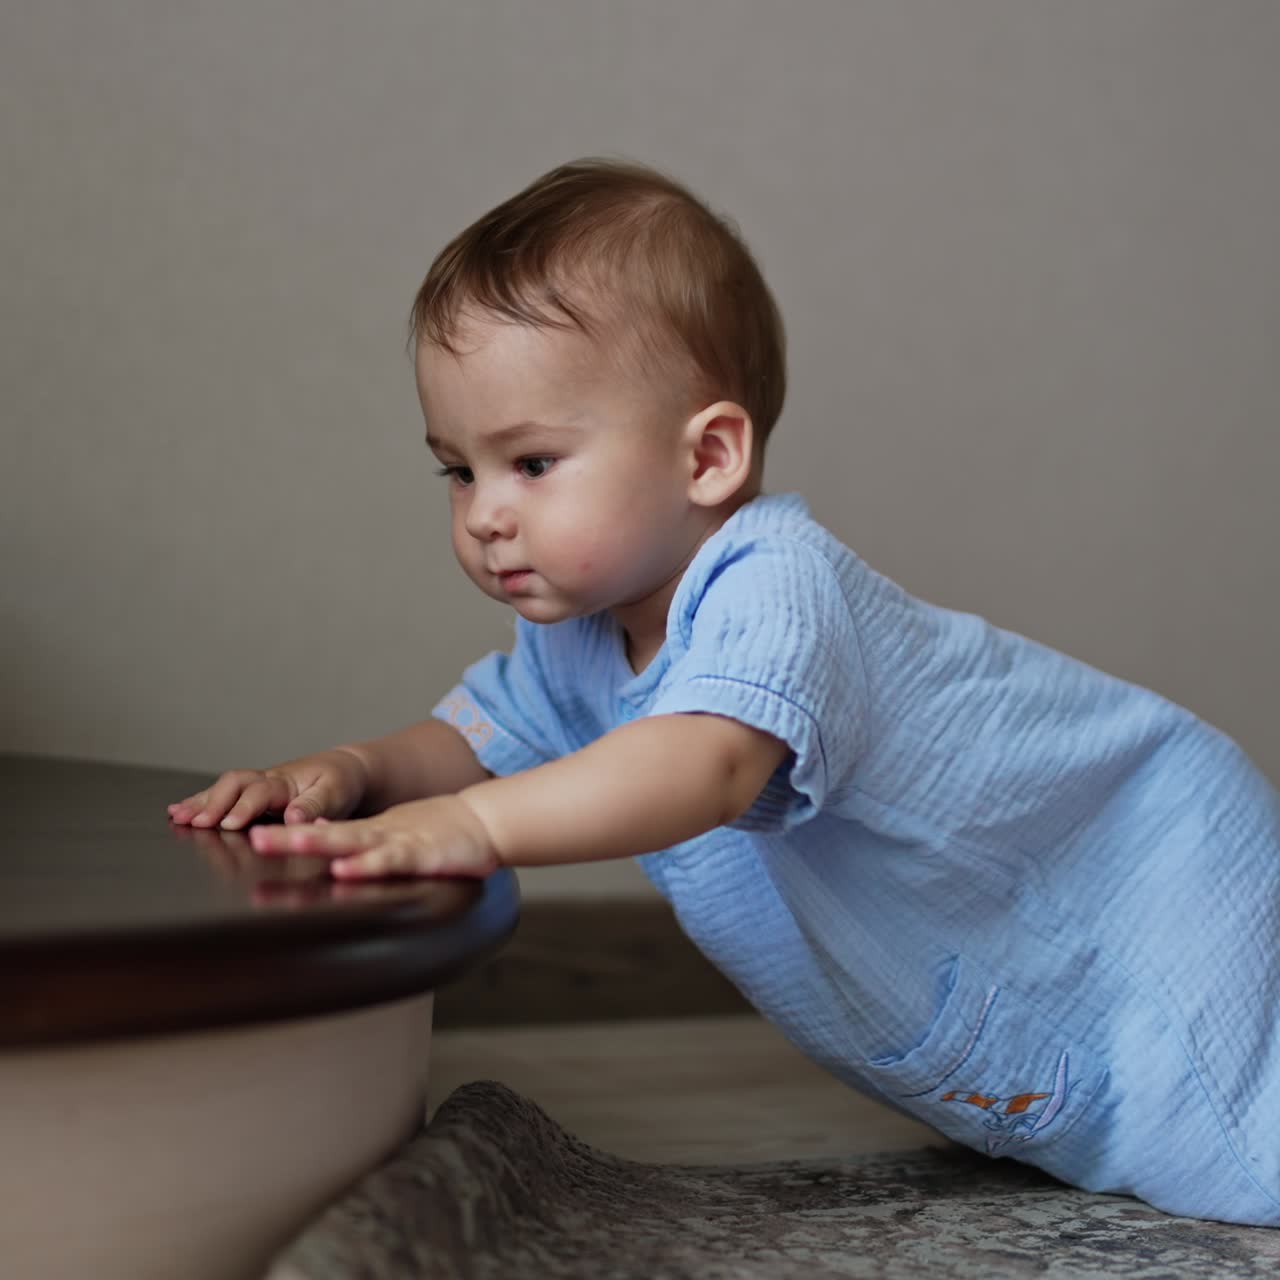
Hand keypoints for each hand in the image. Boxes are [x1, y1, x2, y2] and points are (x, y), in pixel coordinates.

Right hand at [167, 748, 369, 830]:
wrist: (344, 769)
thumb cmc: (340, 782)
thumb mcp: (336, 793)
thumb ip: (315, 806)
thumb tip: (294, 819)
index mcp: (287, 781)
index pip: (261, 792)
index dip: (244, 808)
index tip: (230, 823)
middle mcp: (267, 780)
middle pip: (234, 785)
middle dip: (213, 803)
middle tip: (195, 822)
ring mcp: (257, 786)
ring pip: (223, 788)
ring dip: (200, 802)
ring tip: (177, 817)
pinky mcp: (252, 794)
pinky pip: (223, 795)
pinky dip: (200, 802)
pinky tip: (178, 812)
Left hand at [246, 794, 500, 880]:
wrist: (487, 821)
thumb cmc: (446, 834)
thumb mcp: (401, 838)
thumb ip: (369, 846)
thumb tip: (331, 851)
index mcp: (373, 833)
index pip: (325, 833)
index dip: (291, 837)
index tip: (255, 839)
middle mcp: (378, 835)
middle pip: (326, 835)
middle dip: (288, 838)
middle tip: (254, 837)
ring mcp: (397, 842)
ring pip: (349, 842)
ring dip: (314, 842)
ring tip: (281, 842)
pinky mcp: (420, 855)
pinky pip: (387, 861)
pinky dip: (364, 865)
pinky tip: (342, 869)